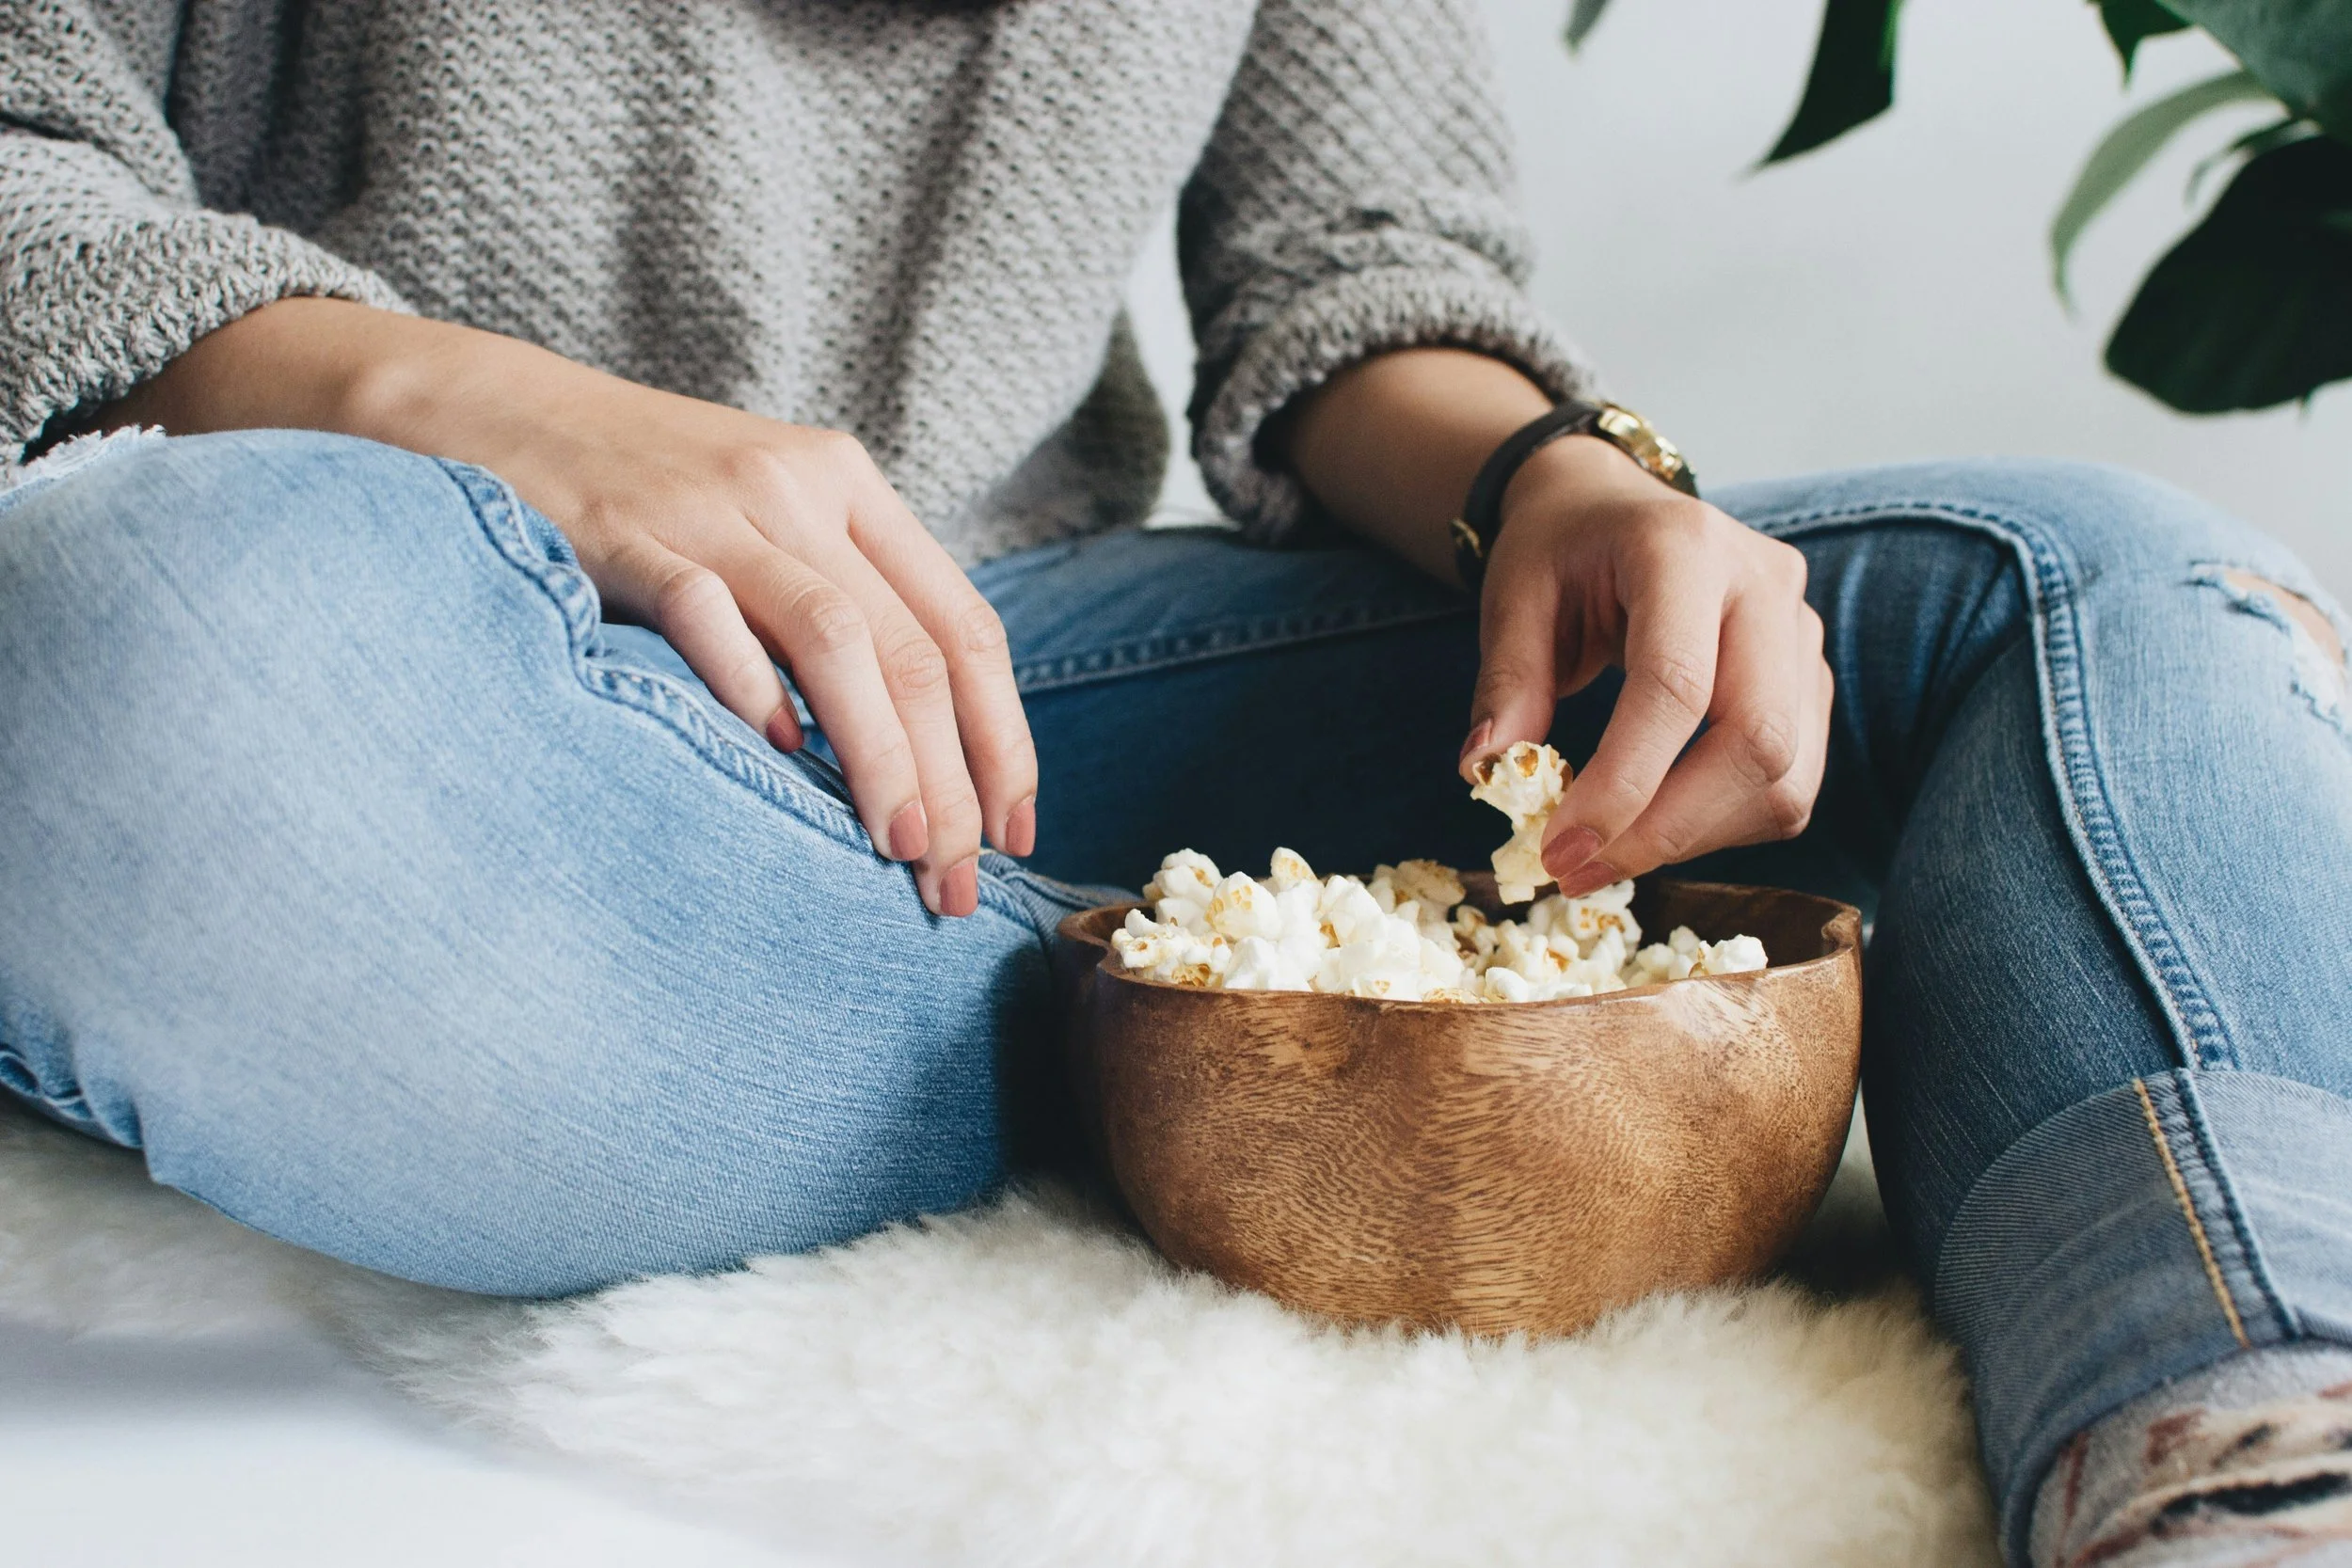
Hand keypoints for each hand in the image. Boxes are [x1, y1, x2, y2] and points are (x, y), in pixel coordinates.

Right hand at [106, 300, 1034, 916]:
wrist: (486, 409)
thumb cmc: (638, 493)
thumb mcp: (764, 522)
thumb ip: (839, 604)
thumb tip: (920, 752)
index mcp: (852, 488)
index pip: (967, 628)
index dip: (1004, 740)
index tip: (1015, 834)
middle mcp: (801, 489)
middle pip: (916, 651)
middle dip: (955, 780)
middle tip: (956, 882)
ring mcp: (715, 507)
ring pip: (839, 640)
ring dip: (881, 755)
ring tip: (898, 846)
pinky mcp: (627, 531)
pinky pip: (710, 614)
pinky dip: (751, 688)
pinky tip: (776, 758)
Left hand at [1460, 436, 1831, 895]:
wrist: (1615, 507)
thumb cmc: (1560, 549)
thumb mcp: (1512, 594)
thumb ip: (1506, 681)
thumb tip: (1487, 775)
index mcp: (1685, 546)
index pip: (1677, 685)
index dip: (1624, 782)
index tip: (1560, 847)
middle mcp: (1765, 584)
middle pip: (1755, 740)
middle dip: (1666, 828)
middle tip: (1578, 869)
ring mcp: (1802, 633)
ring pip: (1785, 776)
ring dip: (1694, 839)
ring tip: (1606, 855)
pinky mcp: (1810, 681)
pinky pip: (1791, 783)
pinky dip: (1722, 827)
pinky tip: (1652, 826)